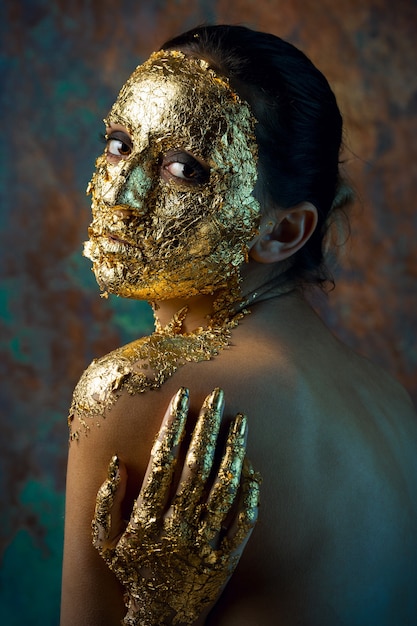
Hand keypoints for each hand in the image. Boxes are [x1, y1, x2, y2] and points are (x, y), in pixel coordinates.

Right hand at [92, 387, 260, 625]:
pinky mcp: (226, 559)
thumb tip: (115, 461)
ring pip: (223, 489)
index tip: (183, 396)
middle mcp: (177, 525)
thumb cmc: (132, 571)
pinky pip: (243, 524)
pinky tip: (254, 470)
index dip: (173, 426)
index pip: (162, 461)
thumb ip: (106, 502)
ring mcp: (204, 542)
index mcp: (147, 517)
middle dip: (207, 426)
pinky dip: (250, 497)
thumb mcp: (105, 542)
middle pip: (196, 467)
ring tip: (243, 420)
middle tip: (219, 394)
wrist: (161, 617)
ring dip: (234, 451)